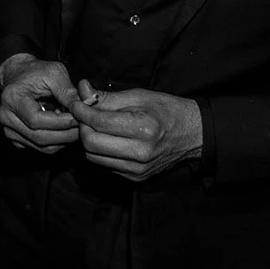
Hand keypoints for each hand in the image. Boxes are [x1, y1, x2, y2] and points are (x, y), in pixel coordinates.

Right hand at [0, 54, 79, 152]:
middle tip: (83, 125)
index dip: (60, 122)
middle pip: (39, 137)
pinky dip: (56, 142)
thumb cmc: (35, 72)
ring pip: (42, 146)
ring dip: (64, 139)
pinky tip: (64, 130)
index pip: (36, 120)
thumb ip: (68, 91)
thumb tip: (85, 106)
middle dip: (66, 134)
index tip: (79, 117)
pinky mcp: (16, 139)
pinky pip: (40, 148)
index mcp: (12, 99)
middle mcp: (6, 117)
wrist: (19, 76)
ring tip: (75, 126)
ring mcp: (9, 130)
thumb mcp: (54, 73)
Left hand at [67, 81, 202, 180]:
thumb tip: (82, 90)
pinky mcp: (135, 177)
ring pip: (93, 157)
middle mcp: (140, 152)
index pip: (99, 123)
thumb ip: (108, 97)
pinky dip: (100, 151)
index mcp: (144, 128)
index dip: (81, 112)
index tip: (76, 103)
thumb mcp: (139, 96)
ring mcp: (138, 169)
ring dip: (89, 140)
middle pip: (91, 143)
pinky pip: (105, 164)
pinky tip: (108, 139)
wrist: (193, 134)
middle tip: (85, 115)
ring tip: (96, 126)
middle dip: (82, 127)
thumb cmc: (167, 111)